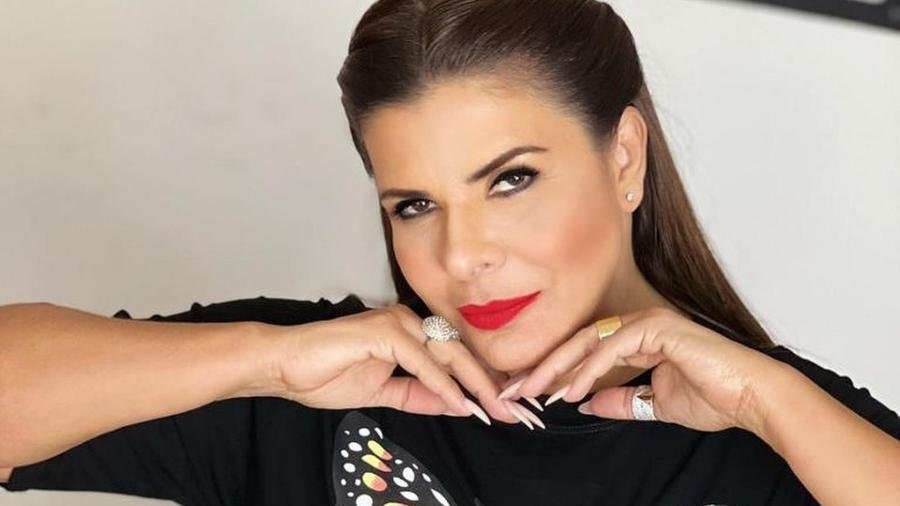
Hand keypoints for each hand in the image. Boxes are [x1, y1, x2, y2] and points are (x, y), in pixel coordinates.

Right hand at [271, 304, 520, 424]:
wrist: (285, 366)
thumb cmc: (325, 373)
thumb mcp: (384, 392)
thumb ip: (420, 395)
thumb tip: (455, 404)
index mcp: (410, 332)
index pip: (455, 357)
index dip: (482, 383)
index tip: (505, 409)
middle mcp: (409, 322)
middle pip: (460, 354)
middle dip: (490, 385)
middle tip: (516, 412)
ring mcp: (396, 323)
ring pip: (447, 354)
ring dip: (475, 385)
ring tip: (496, 410)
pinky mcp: (383, 331)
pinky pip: (421, 360)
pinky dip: (441, 384)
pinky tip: (459, 404)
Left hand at [509, 307, 780, 431]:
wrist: (751, 398)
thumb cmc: (714, 398)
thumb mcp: (654, 405)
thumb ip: (621, 401)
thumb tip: (587, 405)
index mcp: (638, 338)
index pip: (586, 351)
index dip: (555, 371)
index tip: (529, 391)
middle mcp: (640, 324)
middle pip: (579, 342)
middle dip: (545, 366)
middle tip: (516, 388)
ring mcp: (649, 322)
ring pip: (589, 341)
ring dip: (559, 367)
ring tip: (534, 390)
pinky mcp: (658, 328)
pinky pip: (613, 349)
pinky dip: (589, 370)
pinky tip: (571, 390)